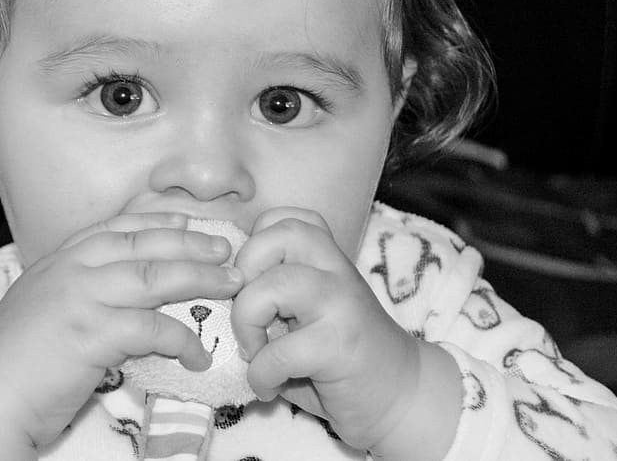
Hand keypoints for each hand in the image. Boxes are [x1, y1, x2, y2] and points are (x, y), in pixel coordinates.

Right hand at [0, 212, 243, 459]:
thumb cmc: (14, 355)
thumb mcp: (43, 300)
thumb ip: (78, 283)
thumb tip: (120, 284)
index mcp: (63, 256)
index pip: (119, 226)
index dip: (160, 221)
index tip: (190, 221)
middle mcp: (74, 267)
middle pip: (147, 244)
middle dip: (192, 243)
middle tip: (226, 250)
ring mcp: (82, 298)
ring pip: (155, 277)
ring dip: (200, 278)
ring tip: (231, 285)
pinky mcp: (91, 335)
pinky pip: (151, 329)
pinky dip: (180, 340)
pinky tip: (197, 354)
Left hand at [231, 208, 460, 459]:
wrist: (400, 397)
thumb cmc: (338, 355)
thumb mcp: (306, 312)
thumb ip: (272, 292)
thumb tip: (216, 290)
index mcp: (326, 257)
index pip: (281, 218)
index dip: (253, 245)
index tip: (250, 284)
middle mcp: (336, 270)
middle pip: (278, 236)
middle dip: (244, 273)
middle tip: (247, 313)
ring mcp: (341, 304)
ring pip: (274, 285)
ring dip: (248, 324)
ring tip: (254, 351)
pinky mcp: (340, 346)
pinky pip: (279, 352)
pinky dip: (260, 375)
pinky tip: (268, 388)